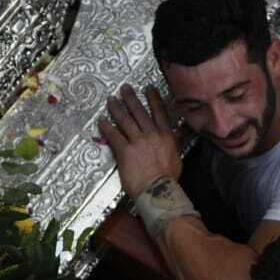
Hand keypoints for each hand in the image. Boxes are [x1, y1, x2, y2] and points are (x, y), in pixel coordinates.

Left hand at [99, 84, 183, 199]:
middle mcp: (152, 135)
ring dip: (117, 108)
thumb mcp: (177, 157)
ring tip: (111, 100)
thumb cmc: (168, 179)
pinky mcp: (125, 151)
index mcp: (166, 136)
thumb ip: (174, 144)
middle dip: (131, 98)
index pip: (159, 111)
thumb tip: (176, 137)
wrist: (159, 190)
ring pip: (125, 120)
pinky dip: (107, 127)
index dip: (153, 98)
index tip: (148, 89)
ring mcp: (138, 142)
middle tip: (125, 89)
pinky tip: (102, 121)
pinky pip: (114, 135)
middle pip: (139, 111)